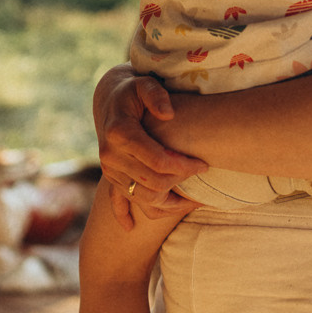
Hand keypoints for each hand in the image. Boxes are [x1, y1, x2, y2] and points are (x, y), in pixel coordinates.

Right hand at [94, 66, 204, 226]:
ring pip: (141, 197)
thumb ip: (156, 95)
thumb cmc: (134, 90)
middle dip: (181, 182)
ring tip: (192, 200)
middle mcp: (110, 156)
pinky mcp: (110, 177)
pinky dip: (123, 215)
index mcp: (120, 134)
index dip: (184, 166)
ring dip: (168, 203)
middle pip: (152, 182)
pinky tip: (131, 228)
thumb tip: (169, 114)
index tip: (203, 164)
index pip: (158, 161)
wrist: (111, 98)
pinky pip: (116, 201)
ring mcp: (109, 170)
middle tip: (201, 174)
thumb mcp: (145, 83)